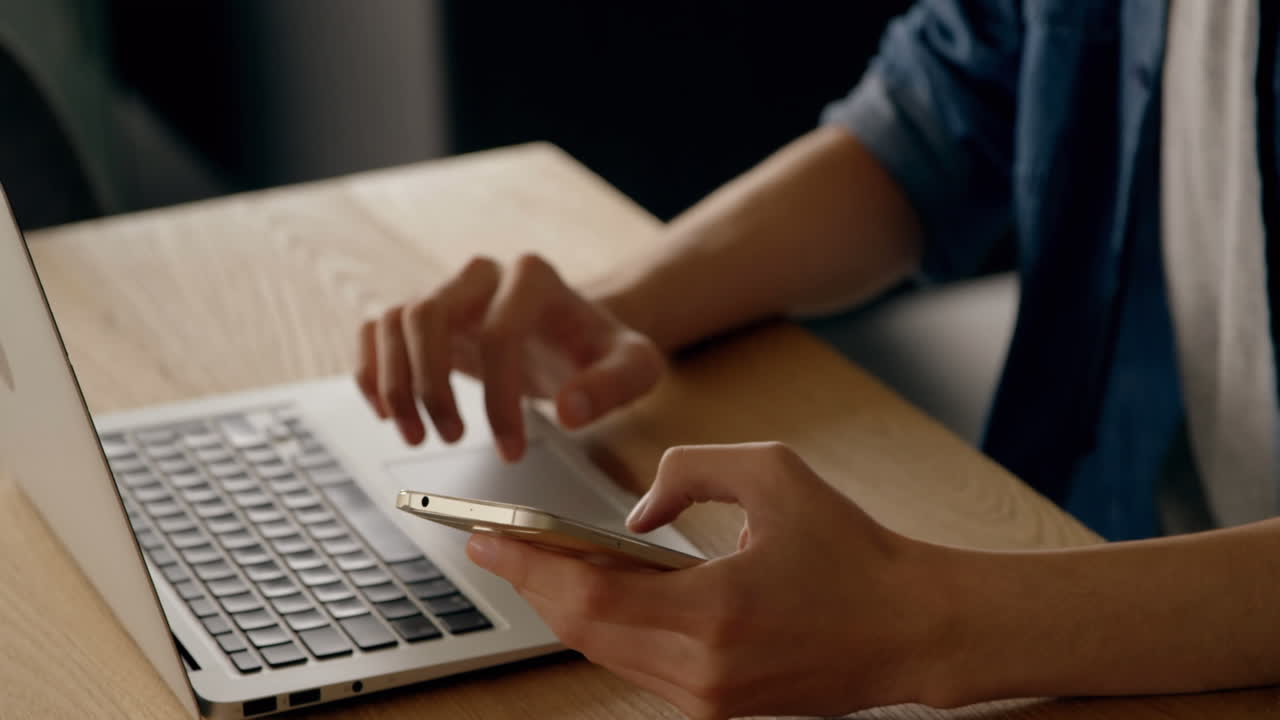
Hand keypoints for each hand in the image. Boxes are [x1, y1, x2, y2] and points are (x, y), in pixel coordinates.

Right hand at [356, 254, 664, 458]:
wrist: (575, 335)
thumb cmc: (601, 350)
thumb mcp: (634, 368)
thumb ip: (612, 386)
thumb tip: (570, 412)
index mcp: (534, 277)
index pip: (499, 332)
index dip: (499, 397)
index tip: (510, 448)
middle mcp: (482, 274)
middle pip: (428, 314)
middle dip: (432, 385)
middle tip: (451, 439)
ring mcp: (447, 290)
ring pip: (394, 321)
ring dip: (396, 384)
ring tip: (416, 436)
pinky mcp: (423, 315)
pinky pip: (376, 330)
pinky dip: (372, 372)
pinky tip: (388, 414)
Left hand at [465, 442, 946, 718]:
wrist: (912, 629)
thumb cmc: (853, 550)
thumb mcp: (774, 474)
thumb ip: (689, 473)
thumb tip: (633, 519)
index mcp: (716, 612)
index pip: (588, 597)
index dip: (526, 566)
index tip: (481, 537)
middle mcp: (703, 671)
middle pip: (581, 632)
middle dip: (530, 584)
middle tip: (491, 543)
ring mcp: (708, 699)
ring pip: (604, 652)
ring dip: (562, 607)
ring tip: (533, 560)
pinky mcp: (717, 707)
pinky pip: (636, 664)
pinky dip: (604, 626)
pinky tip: (591, 590)